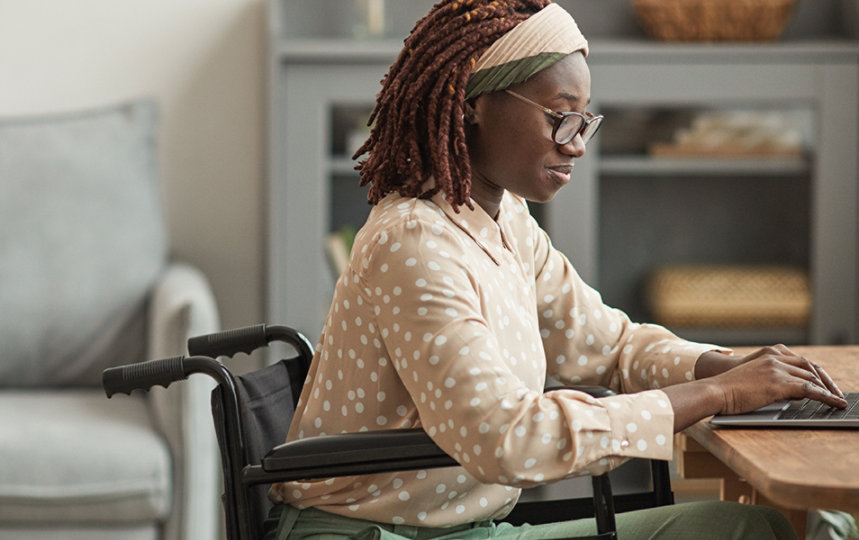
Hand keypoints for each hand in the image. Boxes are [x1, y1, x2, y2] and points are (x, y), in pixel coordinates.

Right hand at [712, 345, 845, 414]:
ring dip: (828, 390)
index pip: (801, 361)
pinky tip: (834, 403)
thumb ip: (775, 381)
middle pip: (810, 368)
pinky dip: (826, 396)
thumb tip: (797, 393)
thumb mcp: (754, 380)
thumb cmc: (729, 390)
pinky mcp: (778, 383)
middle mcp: (775, 359)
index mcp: (769, 356)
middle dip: (826, 381)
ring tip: (838, 401)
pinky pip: (809, 389)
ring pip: (812, 378)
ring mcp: (777, 370)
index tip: (825, 383)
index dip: (816, 373)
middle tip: (836, 394)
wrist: (715, 391)